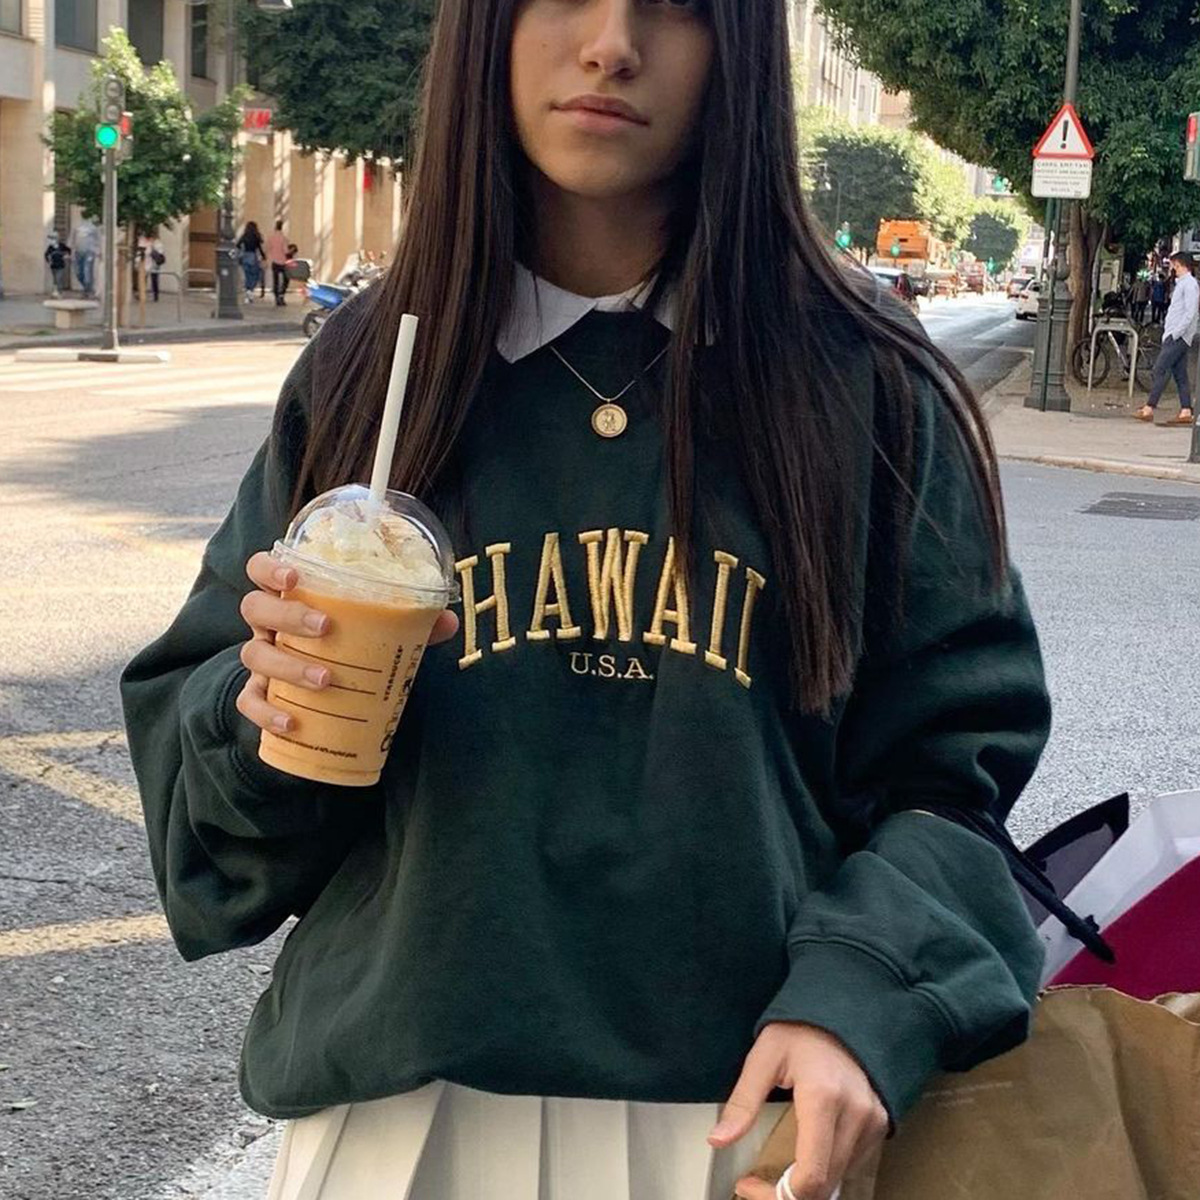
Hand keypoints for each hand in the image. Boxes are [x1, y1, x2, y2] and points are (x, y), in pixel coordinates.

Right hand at [234, 550, 459, 733]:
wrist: (320, 685)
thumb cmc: (346, 642)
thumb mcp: (375, 628)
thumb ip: (410, 621)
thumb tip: (447, 620)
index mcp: (291, 596)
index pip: (260, 569)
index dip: (269, 568)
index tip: (294, 576)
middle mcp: (268, 624)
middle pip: (255, 608)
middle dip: (287, 614)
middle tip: (325, 627)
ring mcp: (261, 658)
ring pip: (254, 655)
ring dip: (287, 666)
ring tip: (325, 679)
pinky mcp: (258, 694)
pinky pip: (248, 702)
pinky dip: (266, 713)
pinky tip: (291, 723)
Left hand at [708, 1022, 888, 1199]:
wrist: (844, 1008)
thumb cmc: (802, 1028)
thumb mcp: (764, 1057)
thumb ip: (743, 1102)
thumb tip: (718, 1139)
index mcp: (823, 1097)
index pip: (811, 1175)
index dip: (777, 1195)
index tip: (749, 1185)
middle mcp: (855, 1113)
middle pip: (825, 1185)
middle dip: (788, 1193)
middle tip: (760, 1183)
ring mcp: (872, 1119)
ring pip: (840, 1178)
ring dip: (809, 1183)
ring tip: (782, 1167)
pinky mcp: (879, 1121)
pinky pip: (853, 1163)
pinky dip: (828, 1168)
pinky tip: (807, 1152)